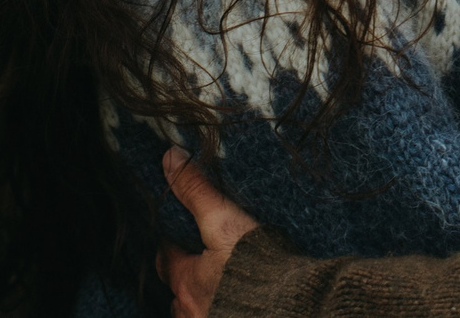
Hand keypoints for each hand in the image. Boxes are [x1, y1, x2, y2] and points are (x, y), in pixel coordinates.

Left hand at [155, 148, 260, 317]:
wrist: (293, 307)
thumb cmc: (257, 266)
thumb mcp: (224, 221)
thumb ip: (197, 191)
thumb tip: (170, 158)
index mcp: (186, 281)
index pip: (166, 259)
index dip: (172, 245)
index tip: (180, 234)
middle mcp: (190, 311)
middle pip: (178, 291)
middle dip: (187, 277)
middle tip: (203, 261)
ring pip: (194, 312)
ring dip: (202, 299)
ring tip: (220, 285)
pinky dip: (219, 311)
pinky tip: (235, 304)